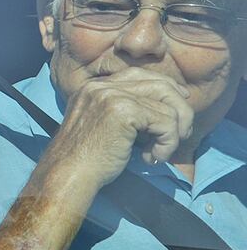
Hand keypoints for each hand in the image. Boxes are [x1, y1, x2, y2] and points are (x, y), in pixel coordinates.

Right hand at [40, 68, 195, 193]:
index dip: (166, 88)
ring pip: (168, 105)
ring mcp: (112, 96)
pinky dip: (168, 143)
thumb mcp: (102, 125)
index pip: (140, 75)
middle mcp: (102, 86)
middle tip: (182, 134)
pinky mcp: (124, 111)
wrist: (68, 174)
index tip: (179, 105)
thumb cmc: (86, 159)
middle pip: (160, 84)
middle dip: (180, 109)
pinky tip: (152, 157)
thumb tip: (165, 105)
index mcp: (94, 87)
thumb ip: (123, 109)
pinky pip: (166, 122)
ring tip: (161, 151)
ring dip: (174, 133)